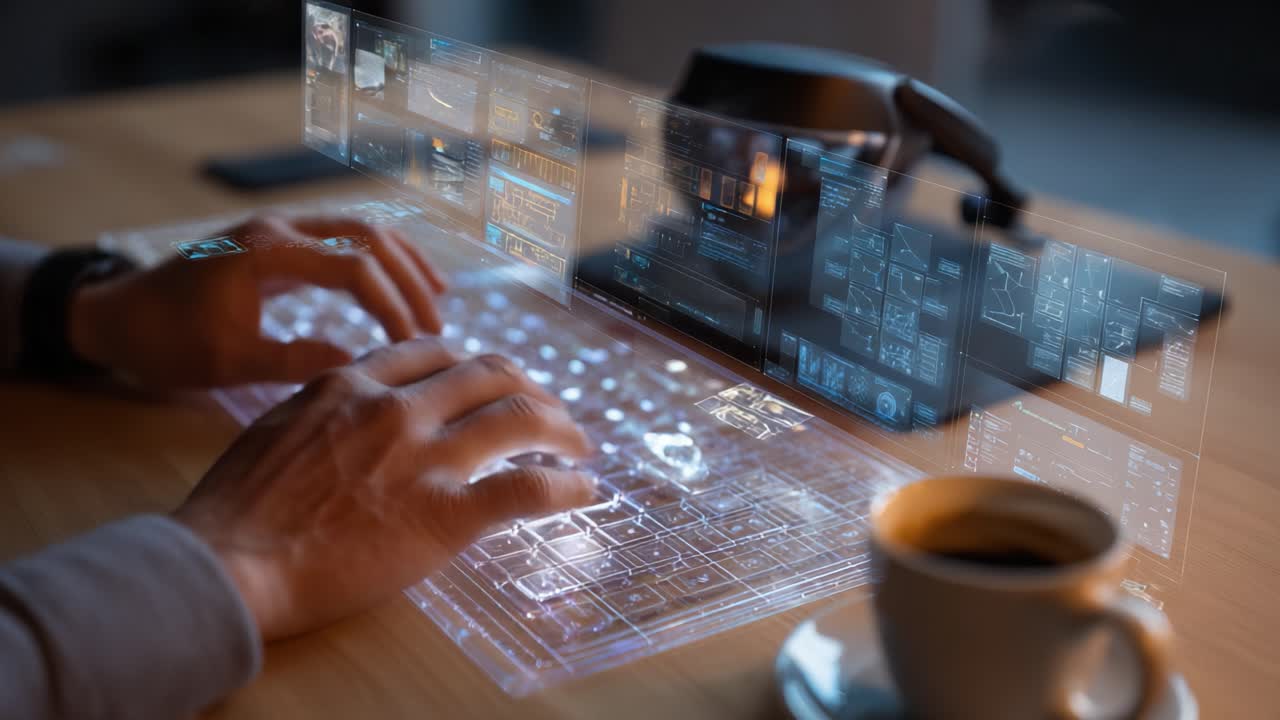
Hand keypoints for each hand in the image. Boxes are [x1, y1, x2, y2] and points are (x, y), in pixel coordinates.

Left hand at [69, 215, 447, 387]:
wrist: (117, 316)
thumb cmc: (166, 342)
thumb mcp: (228, 361)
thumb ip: (295, 360)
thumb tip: (363, 367)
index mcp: (265, 250)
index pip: (354, 266)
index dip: (393, 305)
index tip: (414, 345)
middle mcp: (279, 228)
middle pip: (368, 237)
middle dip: (409, 281)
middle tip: (437, 327)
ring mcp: (281, 230)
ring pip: (361, 231)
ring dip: (403, 264)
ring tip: (438, 302)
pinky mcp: (281, 244)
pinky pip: (344, 241)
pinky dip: (380, 261)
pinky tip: (403, 284)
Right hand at [174, 337, 594, 640]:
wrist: (227, 563)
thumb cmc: (237, 509)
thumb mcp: (276, 428)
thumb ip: (325, 408)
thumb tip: (351, 408)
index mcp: (353, 383)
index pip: (436, 354)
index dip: (475, 366)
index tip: (491, 384)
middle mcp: (396, 408)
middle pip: (489, 373)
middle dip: (529, 387)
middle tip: (548, 413)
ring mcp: (423, 457)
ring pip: (520, 417)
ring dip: (561, 429)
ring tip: (579, 446)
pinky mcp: (444, 514)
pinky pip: (527, 489)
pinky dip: (566, 487)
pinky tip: (584, 492)